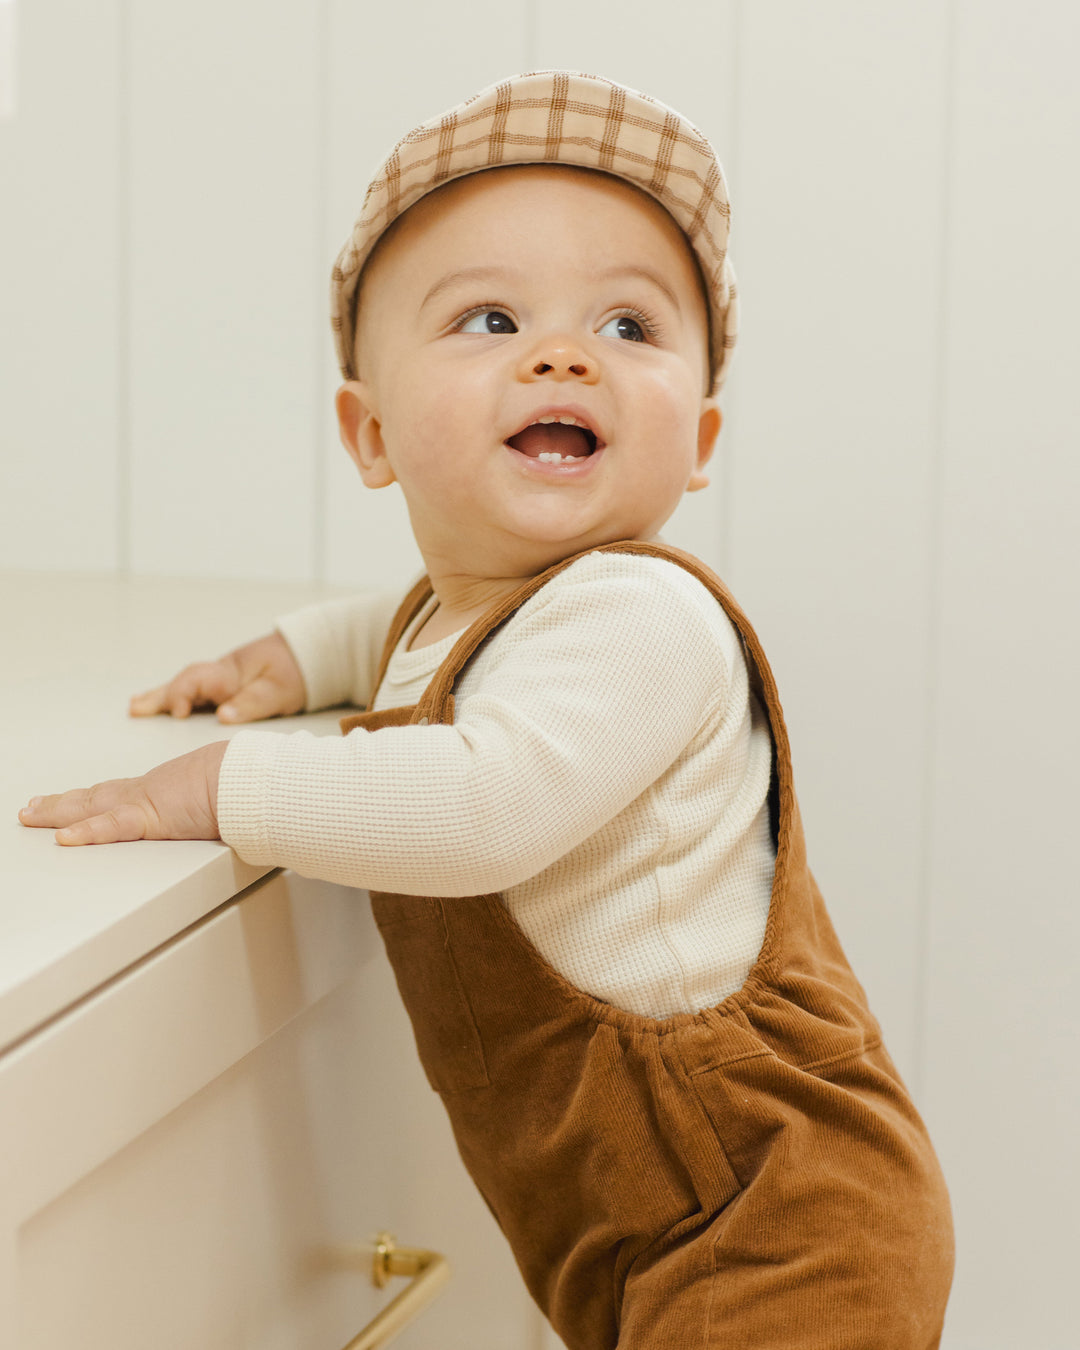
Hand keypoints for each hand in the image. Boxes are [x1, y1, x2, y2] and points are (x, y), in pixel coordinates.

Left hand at [18, 742, 227, 845]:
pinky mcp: (151, 818)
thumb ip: (214, 808)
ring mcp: (145, 804)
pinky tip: (63, 837)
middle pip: (94, 798)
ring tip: (30, 815)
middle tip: (33, 806)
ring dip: (57, 812)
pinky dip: (86, 832)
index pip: (118, 794)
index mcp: (164, 789)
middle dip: (61, 804)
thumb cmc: (243, 783)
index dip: (91, 799)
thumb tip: (225, 817)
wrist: (248, 776)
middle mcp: (147, 792)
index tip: (71, 800)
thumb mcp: (222, 796)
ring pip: (90, 808)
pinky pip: (111, 827)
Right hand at [129, 631, 304, 723]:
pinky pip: (193, 692)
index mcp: (230, 674)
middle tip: (135, 709)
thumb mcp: (279, 690)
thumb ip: (252, 703)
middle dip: (159, 696)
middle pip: (183, 682)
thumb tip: (223, 715)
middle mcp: (220, 675)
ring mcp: (220, 680)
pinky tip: (161, 706)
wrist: (309, 655)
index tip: (178, 714)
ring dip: (160, 697)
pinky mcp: (224, 687)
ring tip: (136, 707)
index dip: (182, 695)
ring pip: (184, 686)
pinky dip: (175, 698)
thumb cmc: (295, 672)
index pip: (197, 680)